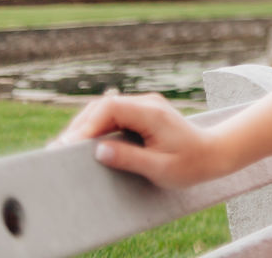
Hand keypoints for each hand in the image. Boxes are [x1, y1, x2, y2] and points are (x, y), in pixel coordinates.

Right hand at [53, 91, 225, 188]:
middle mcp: (147, 104)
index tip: (69, 145)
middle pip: (103, 106)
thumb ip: (130, 158)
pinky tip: (84, 145)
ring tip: (66, 149)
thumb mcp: (161, 167)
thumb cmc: (190, 163)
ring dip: (85, 126)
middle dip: (80, 126)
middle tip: (58, 150)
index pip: (111, 108)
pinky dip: (95, 128)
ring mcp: (144, 107)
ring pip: (105, 109)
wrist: (214, 154)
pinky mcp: (141, 115)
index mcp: (151, 113)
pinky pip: (112, 116)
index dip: (87, 124)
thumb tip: (99, 151)